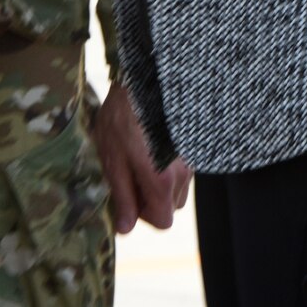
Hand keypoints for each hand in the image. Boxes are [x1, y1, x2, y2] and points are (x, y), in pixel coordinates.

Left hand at [92, 81, 190, 232]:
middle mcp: (184, 173)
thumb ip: (122, 195)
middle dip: (150, 197)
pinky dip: (168, 165)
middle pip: (171, 206)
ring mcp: (191, 158)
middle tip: (130, 171)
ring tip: (139, 154)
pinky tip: (151, 143)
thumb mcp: (113, 158)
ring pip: (178, 188)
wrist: (147, 78)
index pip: (163, 221)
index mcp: (163, 182)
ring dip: (160, 181)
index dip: (142, 213)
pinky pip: (182, 169)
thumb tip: (124, 228)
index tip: (128, 192)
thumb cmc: (125, 116)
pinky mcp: (193, 145)